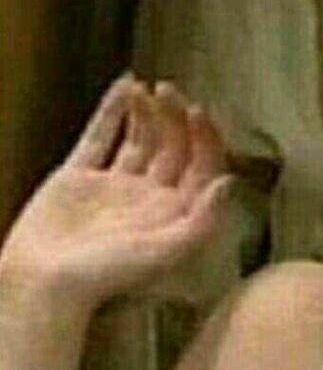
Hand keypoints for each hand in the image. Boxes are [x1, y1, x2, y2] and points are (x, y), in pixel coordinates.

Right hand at [0, 73, 233, 310]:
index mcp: (173, 213)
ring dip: (148, 112)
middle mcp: (149, 198)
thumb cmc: (108, 276)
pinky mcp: (78, 179)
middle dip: (176, 118)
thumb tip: (229, 182)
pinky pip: (99, 137)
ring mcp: (114, 187)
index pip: (200, 167)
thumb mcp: (166, 250)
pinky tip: (125, 85)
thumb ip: (202, 219)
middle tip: (171, 90)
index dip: (204, 137)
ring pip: (140, 139)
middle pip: (173, 149)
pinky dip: (112, 111)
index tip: (198, 110)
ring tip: (148, 87)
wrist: (45, 283)